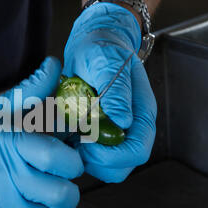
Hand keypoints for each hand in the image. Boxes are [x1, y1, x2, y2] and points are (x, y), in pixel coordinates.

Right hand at [0, 57, 83, 207]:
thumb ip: (28, 92)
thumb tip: (53, 68)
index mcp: (11, 142)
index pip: (63, 159)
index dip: (72, 162)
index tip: (66, 161)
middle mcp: (6, 175)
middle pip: (63, 196)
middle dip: (63, 190)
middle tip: (52, 183)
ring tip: (33, 201)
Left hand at [63, 3, 156, 182]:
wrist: (94, 41)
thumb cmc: (102, 48)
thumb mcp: (106, 62)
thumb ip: (116, 91)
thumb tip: (124, 122)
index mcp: (141, 112)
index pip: (138, 150)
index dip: (113, 156)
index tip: (87, 145)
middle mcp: (132, 127)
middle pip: (123, 165)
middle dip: (98, 162)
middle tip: (75, 144)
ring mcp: (116, 132)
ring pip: (107, 166)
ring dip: (86, 160)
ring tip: (70, 138)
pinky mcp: (101, 134)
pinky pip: (93, 156)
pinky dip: (79, 152)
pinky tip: (67, 135)